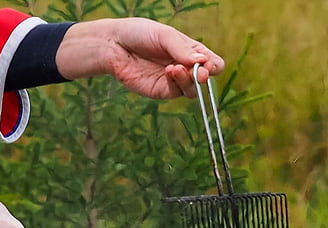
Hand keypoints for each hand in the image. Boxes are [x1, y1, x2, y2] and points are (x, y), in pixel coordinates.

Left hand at [56, 18, 224, 98]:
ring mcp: (174, 82)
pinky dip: (176, 83)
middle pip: (207, 79)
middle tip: (200, 72)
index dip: (214, 65)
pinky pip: (176, 93)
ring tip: (176, 67)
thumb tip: (202, 63)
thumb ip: (182, 49)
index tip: (207, 63)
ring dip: (190, 80)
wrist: (113, 45)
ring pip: (193, 90)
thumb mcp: (164, 35)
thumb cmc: (139, 34)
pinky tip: (169, 71)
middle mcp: (186, 68)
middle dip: (204, 76)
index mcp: (191, 52)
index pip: (213, 62)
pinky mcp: (162, 91)